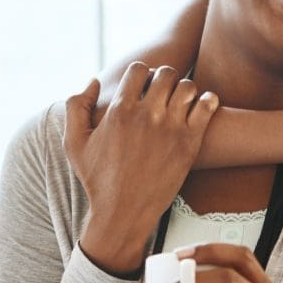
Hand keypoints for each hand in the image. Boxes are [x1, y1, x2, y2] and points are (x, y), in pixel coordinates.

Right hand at [64, 63, 218, 272]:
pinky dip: (207, 100)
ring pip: (188, 86)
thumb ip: (76, 107)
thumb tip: (94, 81)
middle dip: (164, 77)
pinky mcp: (190, 142)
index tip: (143, 86)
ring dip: (185, 89)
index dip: (141, 73)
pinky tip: (201, 107)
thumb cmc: (97, 180)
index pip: (139, 69)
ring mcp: (170, 128)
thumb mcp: (74, 143)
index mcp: (120, 110)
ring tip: (181, 101)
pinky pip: (207, 105)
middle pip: (166, 73)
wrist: (123, 213)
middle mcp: (146, 115)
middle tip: (164, 91)